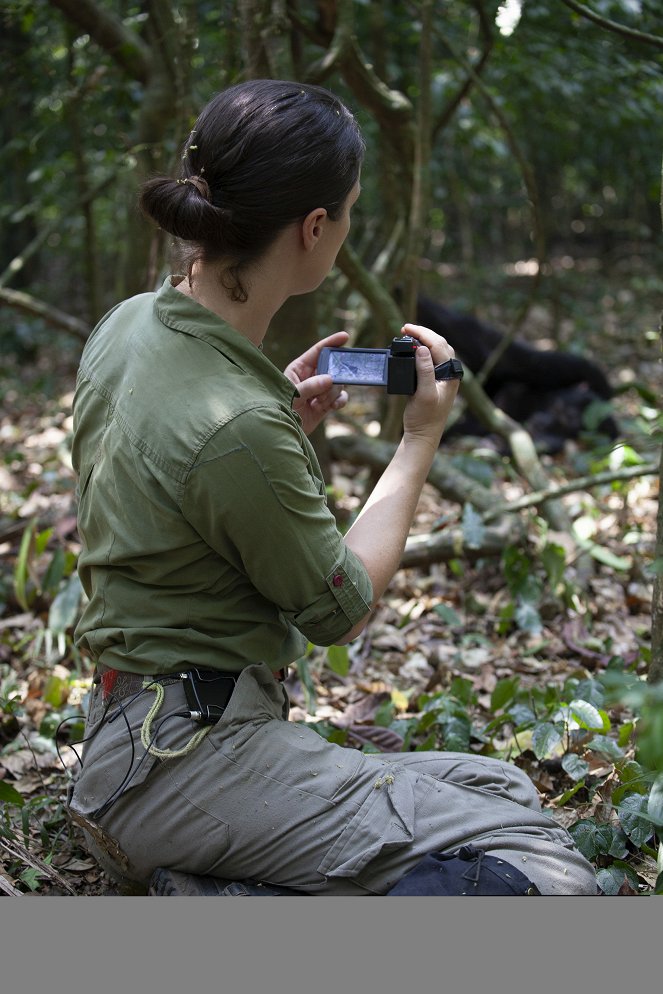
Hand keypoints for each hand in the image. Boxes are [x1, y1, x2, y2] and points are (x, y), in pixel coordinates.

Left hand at [285, 332, 349, 434]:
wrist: (283, 430)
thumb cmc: (281, 408)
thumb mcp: (292, 395)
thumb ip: (310, 386)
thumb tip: (330, 379)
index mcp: (300, 368)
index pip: (318, 351)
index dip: (332, 342)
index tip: (345, 336)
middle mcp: (312, 376)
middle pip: (332, 368)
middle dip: (333, 377)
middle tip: (329, 385)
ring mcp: (320, 389)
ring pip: (338, 384)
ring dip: (331, 394)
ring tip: (318, 404)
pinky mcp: (327, 403)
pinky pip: (341, 397)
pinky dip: (339, 401)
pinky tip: (332, 407)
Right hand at [400, 323, 460, 444]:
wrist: (423, 435)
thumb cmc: (425, 418)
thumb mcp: (424, 394)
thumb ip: (425, 371)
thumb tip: (422, 349)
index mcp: (450, 374)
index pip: (438, 345)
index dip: (422, 334)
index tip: (406, 328)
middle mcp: (449, 373)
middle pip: (439, 343)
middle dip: (422, 333)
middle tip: (404, 328)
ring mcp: (442, 376)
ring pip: (435, 350)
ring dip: (422, 340)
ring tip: (407, 335)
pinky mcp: (434, 380)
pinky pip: (429, 359)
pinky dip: (420, 350)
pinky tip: (410, 349)